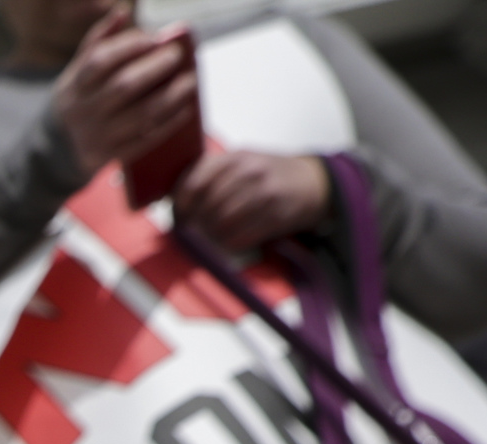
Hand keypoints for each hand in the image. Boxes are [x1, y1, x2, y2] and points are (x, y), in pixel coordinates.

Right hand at [52, 16, 198, 178]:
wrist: (57, 150)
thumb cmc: (79, 100)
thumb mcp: (76, 72)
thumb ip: (97, 42)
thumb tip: (121, 12)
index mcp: (73, 87)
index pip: (99, 62)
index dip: (128, 46)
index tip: (153, 38)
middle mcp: (83, 112)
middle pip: (122, 86)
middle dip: (154, 68)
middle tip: (177, 55)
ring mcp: (97, 137)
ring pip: (140, 115)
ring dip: (171, 96)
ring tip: (190, 81)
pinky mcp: (112, 156)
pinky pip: (146, 140)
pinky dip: (169, 123)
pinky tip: (184, 109)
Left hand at [171, 150, 330, 251]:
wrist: (313, 181)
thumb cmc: (269, 173)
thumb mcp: (243, 160)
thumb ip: (212, 171)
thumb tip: (173, 196)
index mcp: (237, 157)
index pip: (197, 180)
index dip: (182, 200)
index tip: (179, 211)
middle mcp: (250, 172)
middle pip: (207, 205)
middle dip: (196, 221)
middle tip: (193, 228)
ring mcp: (264, 195)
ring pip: (220, 223)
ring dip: (210, 234)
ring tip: (210, 235)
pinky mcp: (275, 217)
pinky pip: (239, 238)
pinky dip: (228, 244)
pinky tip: (228, 241)